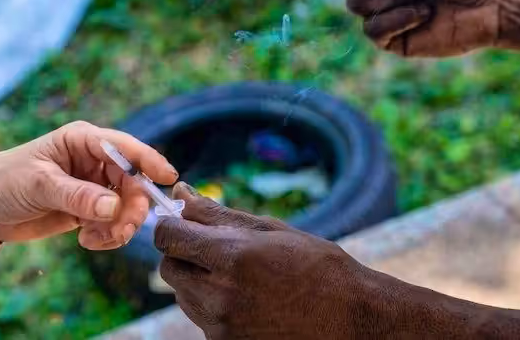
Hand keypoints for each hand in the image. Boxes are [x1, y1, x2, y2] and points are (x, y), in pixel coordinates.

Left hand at [0, 121, 177, 249]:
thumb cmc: (4, 181)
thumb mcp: (39, 185)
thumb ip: (77, 195)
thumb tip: (114, 207)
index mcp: (83, 141)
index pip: (125, 148)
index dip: (149, 161)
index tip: (168, 178)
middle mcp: (92, 161)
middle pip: (132, 182)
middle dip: (132, 207)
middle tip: (121, 229)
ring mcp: (92, 186)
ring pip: (125, 206)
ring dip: (119, 226)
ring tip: (98, 239)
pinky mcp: (87, 209)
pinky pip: (112, 223)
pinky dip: (107, 235)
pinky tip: (86, 241)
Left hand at [154, 183, 389, 338]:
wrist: (352, 319)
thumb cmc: (317, 266)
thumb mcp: (270, 230)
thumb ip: (217, 214)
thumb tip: (181, 193)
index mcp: (231, 257)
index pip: (168, 237)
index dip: (171, 226)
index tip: (183, 223)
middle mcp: (220, 295)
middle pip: (169, 268)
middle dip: (183, 254)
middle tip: (212, 249)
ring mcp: (221, 327)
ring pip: (183, 296)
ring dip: (197, 281)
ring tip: (239, 277)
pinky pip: (202, 319)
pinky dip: (213, 306)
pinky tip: (247, 301)